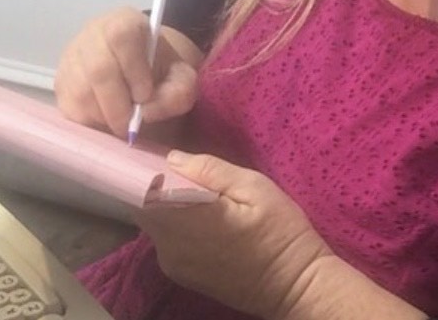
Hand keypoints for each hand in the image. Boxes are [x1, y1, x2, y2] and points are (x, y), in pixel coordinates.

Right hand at [54, 7, 200, 136]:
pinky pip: (68, 107)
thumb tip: (147, 110)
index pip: (121, 36)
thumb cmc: (162, 70)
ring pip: (80, 91)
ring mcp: (72, 57)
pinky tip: (106, 120)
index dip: (133, 68)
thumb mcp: (182, 78)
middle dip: (118, 105)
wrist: (142, 70)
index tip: (145, 94)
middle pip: (98, 68)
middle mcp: (92, 34)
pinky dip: (89, 122)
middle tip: (132, 124)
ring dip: (103, 116)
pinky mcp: (61, 81)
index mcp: (124, 21)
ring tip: (121, 121)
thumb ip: (178, 91)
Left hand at [133, 151, 331, 319]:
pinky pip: (164, 238)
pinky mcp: (180, 274)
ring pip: (152, 223)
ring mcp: (173, 264)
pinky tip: (194, 210)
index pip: (142, 194)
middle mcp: (171, 247)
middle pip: (143, 208)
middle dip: (152, 184)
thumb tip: (172, 158)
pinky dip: (172, 221)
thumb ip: (211, 170)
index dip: (140, 171)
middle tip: (173, 163)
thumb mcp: (254, 187)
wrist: (296, 286)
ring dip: (162, 203)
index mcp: (188, 222)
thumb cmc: (280, 231)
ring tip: (186, 184)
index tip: (149, 152)